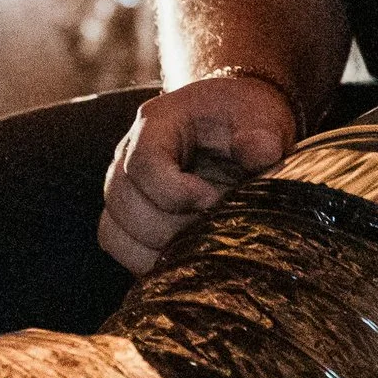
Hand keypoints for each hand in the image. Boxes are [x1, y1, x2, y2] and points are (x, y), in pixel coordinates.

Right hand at [101, 74, 297, 274]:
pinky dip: (148, 263)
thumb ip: (262, 132)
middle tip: (211, 226)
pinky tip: (186, 256)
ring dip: (156, 249)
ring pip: (115, 232)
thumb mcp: (261, 114)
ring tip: (199, 244)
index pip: (143, 163)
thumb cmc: (244, 118)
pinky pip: (122, 249)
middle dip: (171, 226)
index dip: (176, 192)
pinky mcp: (131, 218)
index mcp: (157, 123)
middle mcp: (129, 155)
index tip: (214, 201)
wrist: (238, 125)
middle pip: (124, 202)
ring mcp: (126, 188)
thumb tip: (259, 152)